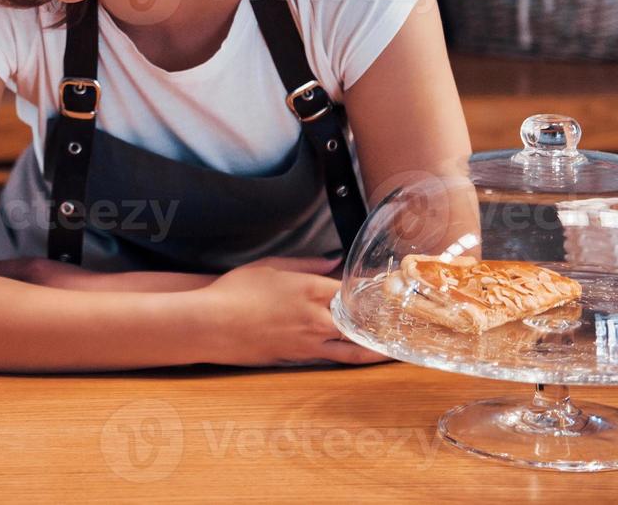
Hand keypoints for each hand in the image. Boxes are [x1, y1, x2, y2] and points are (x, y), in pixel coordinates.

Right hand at [195, 256, 387, 367]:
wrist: (212, 325)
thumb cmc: (235, 291)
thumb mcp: (270, 265)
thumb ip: (306, 263)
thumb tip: (333, 260)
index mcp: (311, 288)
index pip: (354, 291)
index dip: (375, 291)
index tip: (393, 290)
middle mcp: (317, 316)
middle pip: (362, 323)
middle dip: (384, 324)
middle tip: (406, 325)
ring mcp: (309, 340)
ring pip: (353, 349)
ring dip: (376, 350)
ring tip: (397, 351)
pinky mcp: (298, 357)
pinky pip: (332, 358)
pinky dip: (351, 358)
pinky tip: (360, 358)